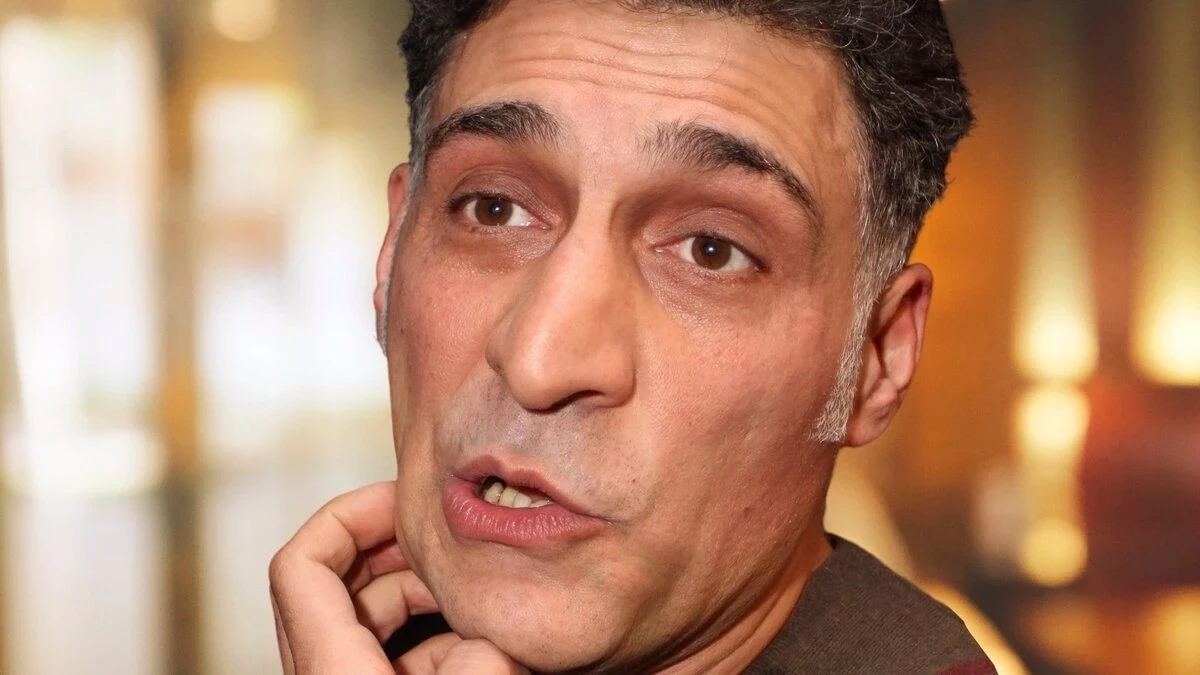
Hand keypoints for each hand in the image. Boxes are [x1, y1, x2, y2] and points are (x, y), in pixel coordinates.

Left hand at [269, 481, 529, 673]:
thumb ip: (481, 644)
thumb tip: (499, 622)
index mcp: (330, 666)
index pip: (300, 563)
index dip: (348, 513)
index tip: (402, 499)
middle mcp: (326, 674)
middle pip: (335, 581)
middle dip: (392, 545)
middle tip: (440, 530)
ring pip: (367, 619)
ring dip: (418, 590)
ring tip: (470, 582)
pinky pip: (391, 655)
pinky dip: (431, 636)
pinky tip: (480, 636)